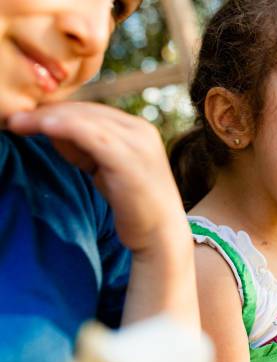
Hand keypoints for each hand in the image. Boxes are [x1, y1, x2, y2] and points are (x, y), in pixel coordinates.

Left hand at [7, 102, 186, 253]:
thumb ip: (86, 149)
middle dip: (48, 112)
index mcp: (138, 130)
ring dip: (47, 119)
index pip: (91, 111)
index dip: (58, 111)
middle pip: (86, 111)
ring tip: (17, 124)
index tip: (28, 118)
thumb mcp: (107, 170)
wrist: (162, 236)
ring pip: (85, 119)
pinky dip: (65, 127)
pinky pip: (91, 135)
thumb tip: (51, 129)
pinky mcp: (128, 158)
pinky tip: (43, 126)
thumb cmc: (135, 207)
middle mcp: (140, 130)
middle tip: (14, 118)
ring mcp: (136, 143)